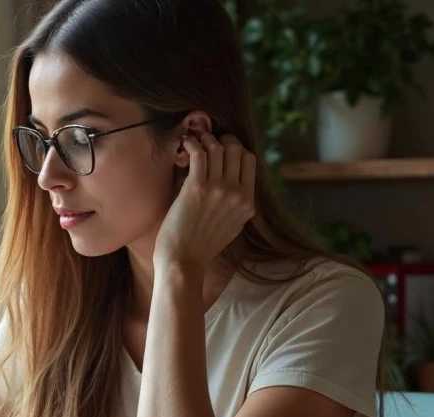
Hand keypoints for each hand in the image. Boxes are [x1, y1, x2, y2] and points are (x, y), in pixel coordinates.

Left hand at [154, 133, 256, 274]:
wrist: (184, 260)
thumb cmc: (202, 245)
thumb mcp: (233, 225)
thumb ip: (238, 203)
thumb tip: (235, 181)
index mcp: (248, 203)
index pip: (250, 160)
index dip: (236, 147)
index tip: (224, 146)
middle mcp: (237, 194)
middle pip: (236, 149)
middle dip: (222, 138)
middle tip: (208, 139)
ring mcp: (218, 190)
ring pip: (217, 148)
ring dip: (205, 138)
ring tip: (195, 139)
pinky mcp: (196, 188)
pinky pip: (199, 154)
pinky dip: (192, 143)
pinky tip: (185, 143)